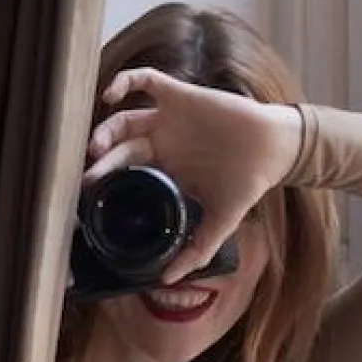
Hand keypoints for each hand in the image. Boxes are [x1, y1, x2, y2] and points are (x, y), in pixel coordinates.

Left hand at [83, 68, 302, 284]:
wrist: (272, 153)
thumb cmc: (245, 186)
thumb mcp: (218, 227)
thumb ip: (194, 253)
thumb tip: (167, 282)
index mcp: (164, 170)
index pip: (125, 173)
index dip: (105, 181)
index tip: (91, 196)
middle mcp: (161, 143)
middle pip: (119, 147)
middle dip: (101, 161)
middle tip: (90, 177)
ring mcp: (169, 118)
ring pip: (125, 117)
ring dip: (107, 128)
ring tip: (98, 147)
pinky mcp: (181, 96)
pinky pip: (146, 79)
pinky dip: (126, 81)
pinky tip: (112, 94)